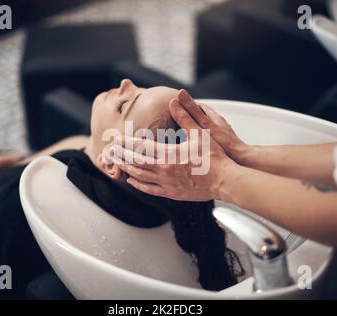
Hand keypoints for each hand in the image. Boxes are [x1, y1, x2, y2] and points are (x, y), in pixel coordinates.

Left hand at [110, 94, 239, 200]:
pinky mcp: (172, 193)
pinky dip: (138, 184)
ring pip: (139, 176)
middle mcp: (164, 171)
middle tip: (111, 150)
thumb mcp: (200, 133)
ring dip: (126, 168)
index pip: (140, 146)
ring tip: (117, 162)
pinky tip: (132, 180)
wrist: (225, 181)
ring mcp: (167, 184)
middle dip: (122, 155)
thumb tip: (174, 101)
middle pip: (135, 161)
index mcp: (169, 155)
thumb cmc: (215, 158)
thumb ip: (185, 117)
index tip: (117, 138)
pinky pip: (149, 190)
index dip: (126, 142)